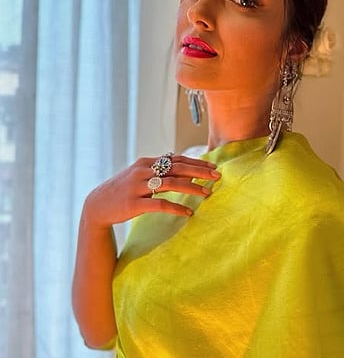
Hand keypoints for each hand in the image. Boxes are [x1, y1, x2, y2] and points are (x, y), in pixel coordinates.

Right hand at [82, 155, 219, 227]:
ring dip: (192, 188)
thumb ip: (158, 170)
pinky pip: (160, 204)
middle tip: (217, 176)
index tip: (213, 167)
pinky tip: (188, 213)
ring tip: (207, 193)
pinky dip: (176, 208)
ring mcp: (138, 187)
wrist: (97, 206)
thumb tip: (182, 167)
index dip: (196, 162)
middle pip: (177, 168)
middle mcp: (143, 171)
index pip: (176, 159)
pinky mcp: (135, 204)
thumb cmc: (123, 190)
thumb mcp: (139, 175)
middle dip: (199, 171)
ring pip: (171, 184)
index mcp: (146, 162)